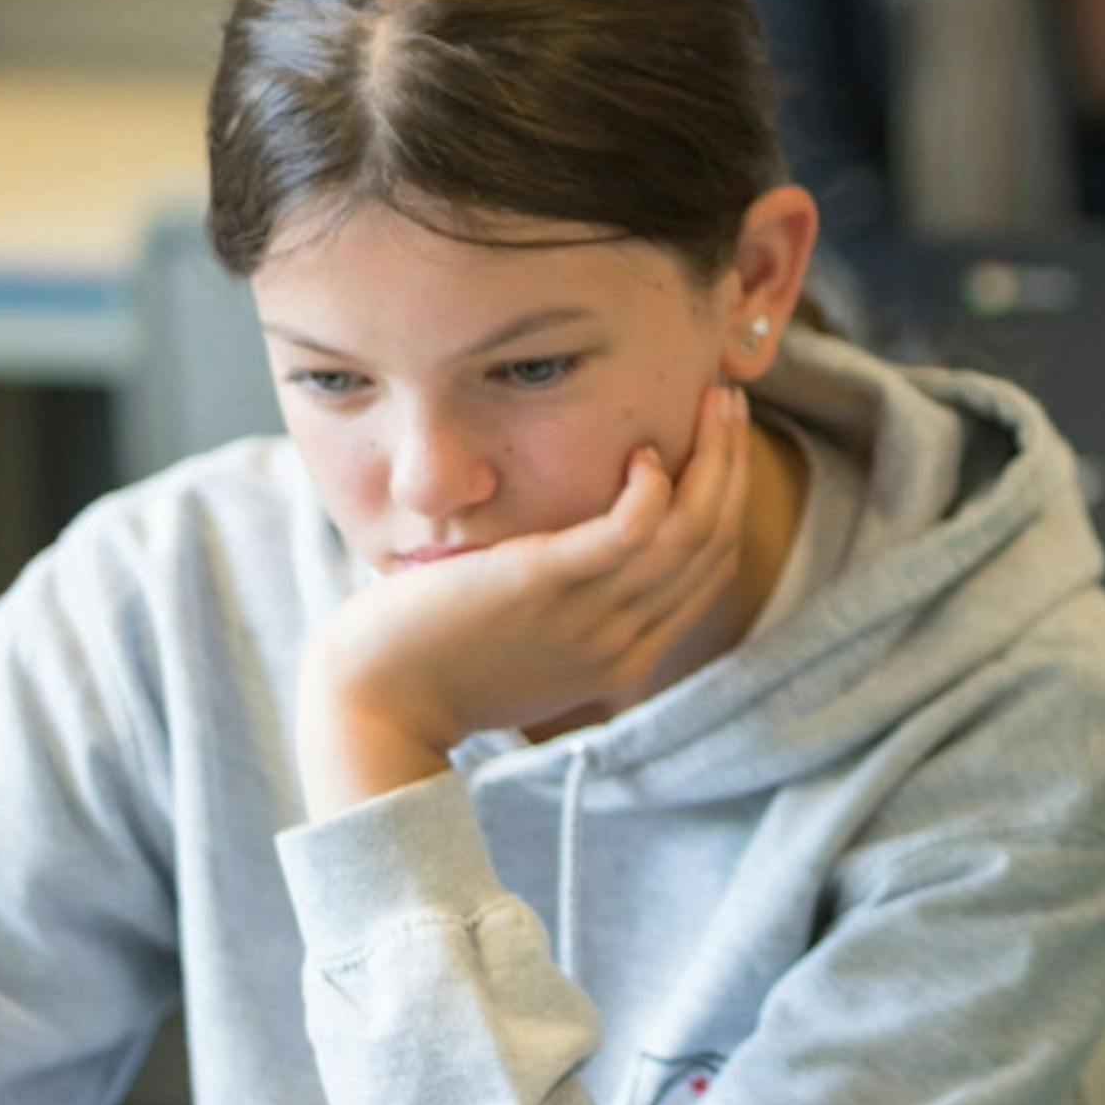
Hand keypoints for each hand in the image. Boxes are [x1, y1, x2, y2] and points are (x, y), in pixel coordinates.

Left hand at [297, 382, 759, 813]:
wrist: (373, 703)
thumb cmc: (431, 666)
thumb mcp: (520, 646)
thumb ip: (562, 611)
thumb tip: (572, 554)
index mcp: (624, 659)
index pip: (708, 573)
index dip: (727, 499)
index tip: (721, 443)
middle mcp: (622, 643)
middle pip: (712, 545)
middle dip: (732, 465)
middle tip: (728, 402)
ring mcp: (589, 619)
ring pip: (689, 532)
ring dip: (713, 458)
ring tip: (712, 401)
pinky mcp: (544, 586)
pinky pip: (631, 533)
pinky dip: (652, 489)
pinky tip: (644, 453)